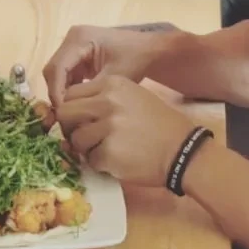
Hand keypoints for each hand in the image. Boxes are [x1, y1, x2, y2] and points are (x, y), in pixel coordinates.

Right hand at [43, 25, 170, 107]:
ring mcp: (73, 45)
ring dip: (62, 92)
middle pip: (53, 70)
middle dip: (57, 93)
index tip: (62, 115)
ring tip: (70, 114)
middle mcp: (71, 38)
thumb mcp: (113, 78)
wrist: (149, 50)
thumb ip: (89, 93)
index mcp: (79, 38)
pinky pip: (66, 73)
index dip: (56, 92)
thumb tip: (69, 112)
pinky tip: (78, 104)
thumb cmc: (135, 59)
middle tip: (65, 117)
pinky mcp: (77, 54)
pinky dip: (69, 89)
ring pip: (57, 73)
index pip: (57, 68)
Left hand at [56, 75, 196, 187]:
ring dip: (86, 149)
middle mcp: (107, 101)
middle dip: (71, 128)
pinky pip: (89, 160)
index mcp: (112, 84)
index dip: (73, 110)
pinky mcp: (109, 152)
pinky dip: (100, 164)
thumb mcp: (132, 97)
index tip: (81, 121)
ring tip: (107, 150)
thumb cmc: (159, 124)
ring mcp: (107, 127)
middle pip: (65, 113)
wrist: (183, 150)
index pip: (71, 93)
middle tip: (84, 138)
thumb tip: (72, 112)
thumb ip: (102, 99)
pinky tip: (118, 160)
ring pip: (75, 139)